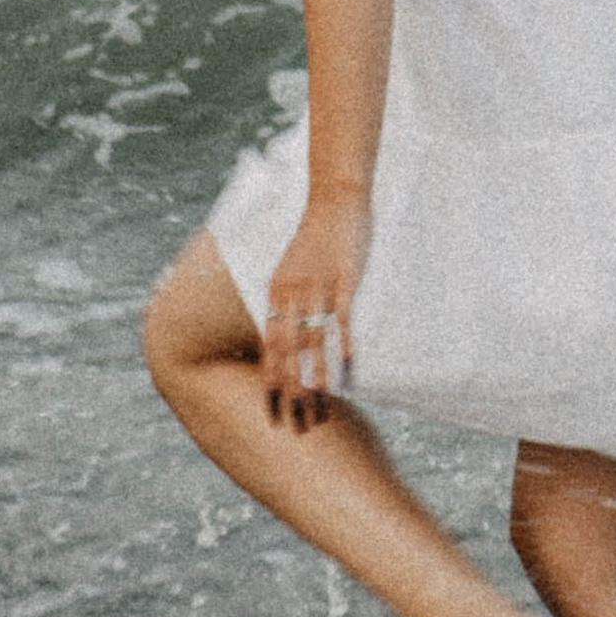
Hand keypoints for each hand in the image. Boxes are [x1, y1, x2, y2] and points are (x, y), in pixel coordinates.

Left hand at [264, 192, 369, 429]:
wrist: (333, 198)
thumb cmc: (314, 236)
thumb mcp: (290, 268)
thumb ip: (287, 300)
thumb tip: (285, 334)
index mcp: (275, 292)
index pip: (269, 345)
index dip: (270, 379)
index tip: (271, 410)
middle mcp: (291, 292)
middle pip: (288, 349)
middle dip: (291, 387)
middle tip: (295, 418)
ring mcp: (318, 285)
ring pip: (313, 338)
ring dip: (315, 372)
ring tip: (318, 401)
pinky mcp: (344, 277)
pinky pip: (342, 315)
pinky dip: (343, 341)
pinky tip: (347, 366)